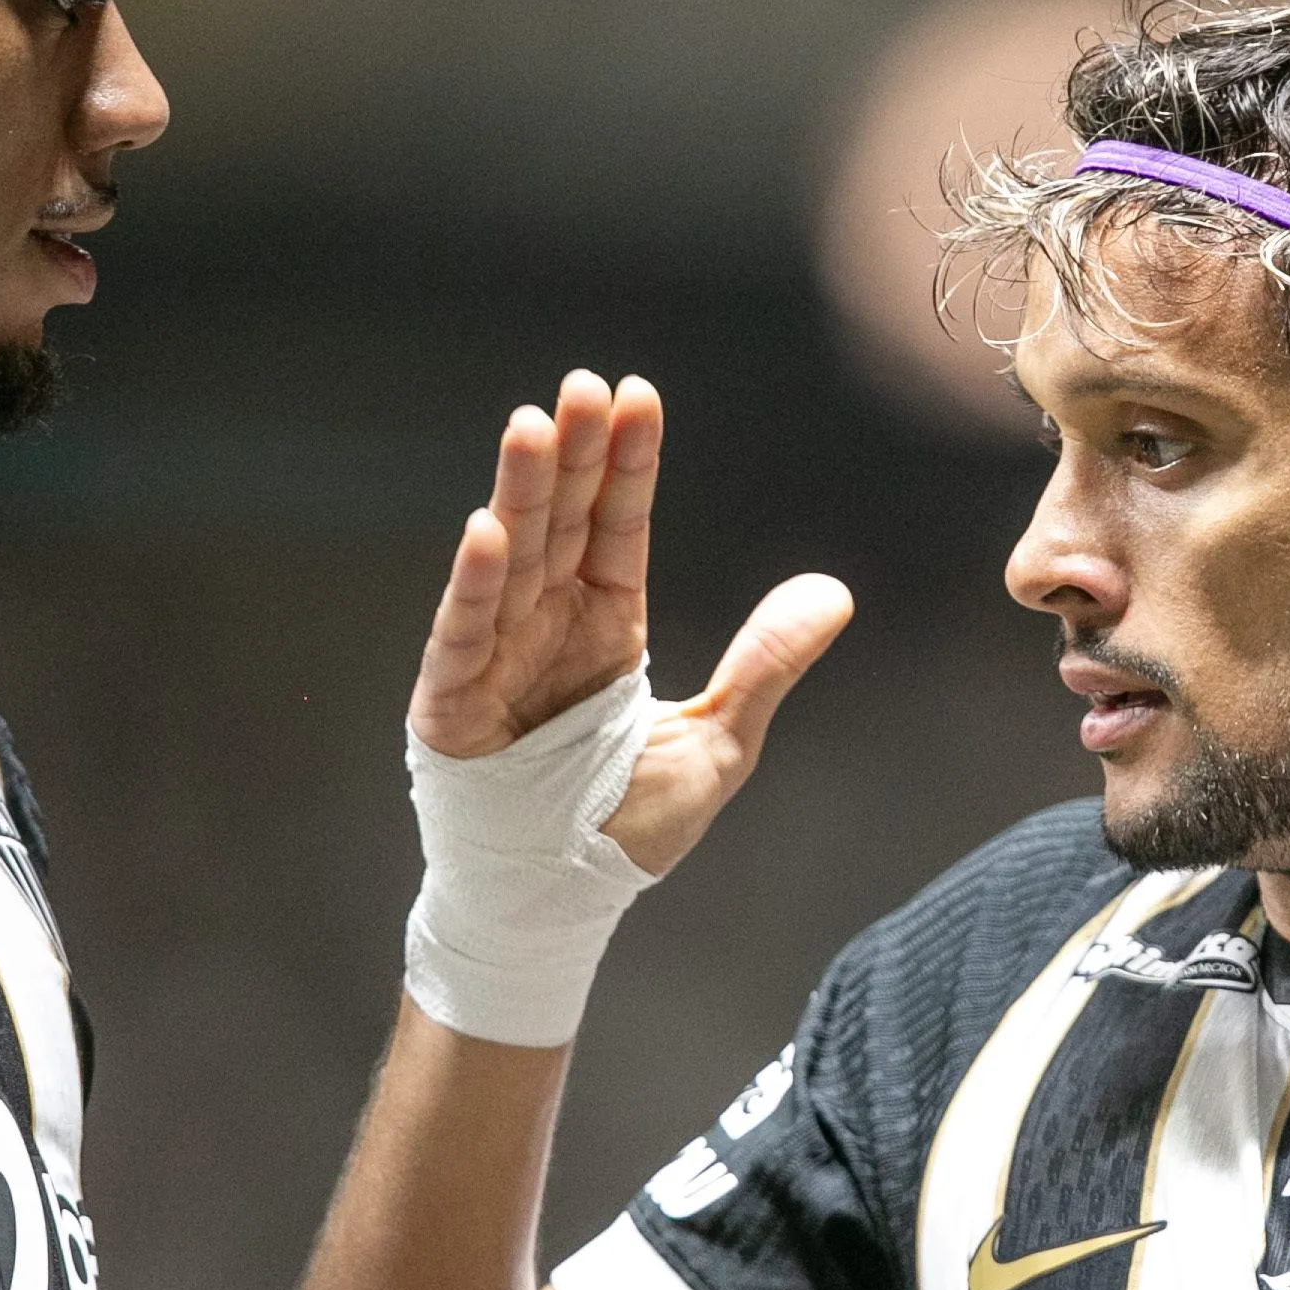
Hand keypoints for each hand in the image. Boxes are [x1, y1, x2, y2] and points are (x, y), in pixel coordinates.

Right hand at [411, 371, 851, 876]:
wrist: (561, 906)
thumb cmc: (625, 826)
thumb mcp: (719, 742)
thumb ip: (766, 665)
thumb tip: (836, 592)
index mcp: (606, 624)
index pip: (619, 525)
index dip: (627, 463)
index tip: (638, 395)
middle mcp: (547, 625)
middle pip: (562, 521)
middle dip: (573, 453)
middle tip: (584, 384)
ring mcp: (497, 657)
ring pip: (512, 557)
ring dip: (521, 491)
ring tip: (533, 423)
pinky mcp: (453, 702)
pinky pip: (466, 634)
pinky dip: (476, 584)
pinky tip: (489, 529)